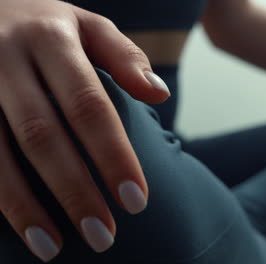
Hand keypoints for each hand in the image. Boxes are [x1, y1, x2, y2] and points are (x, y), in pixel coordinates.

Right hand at [0, 0, 169, 260]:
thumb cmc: (45, 26)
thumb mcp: (87, 25)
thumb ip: (124, 56)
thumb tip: (160, 95)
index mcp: (51, 39)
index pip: (89, 106)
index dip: (113, 156)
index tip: (136, 201)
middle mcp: (5, 59)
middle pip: (44, 135)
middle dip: (75, 190)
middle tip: (104, 236)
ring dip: (26, 206)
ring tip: (56, 248)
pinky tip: (18, 226)